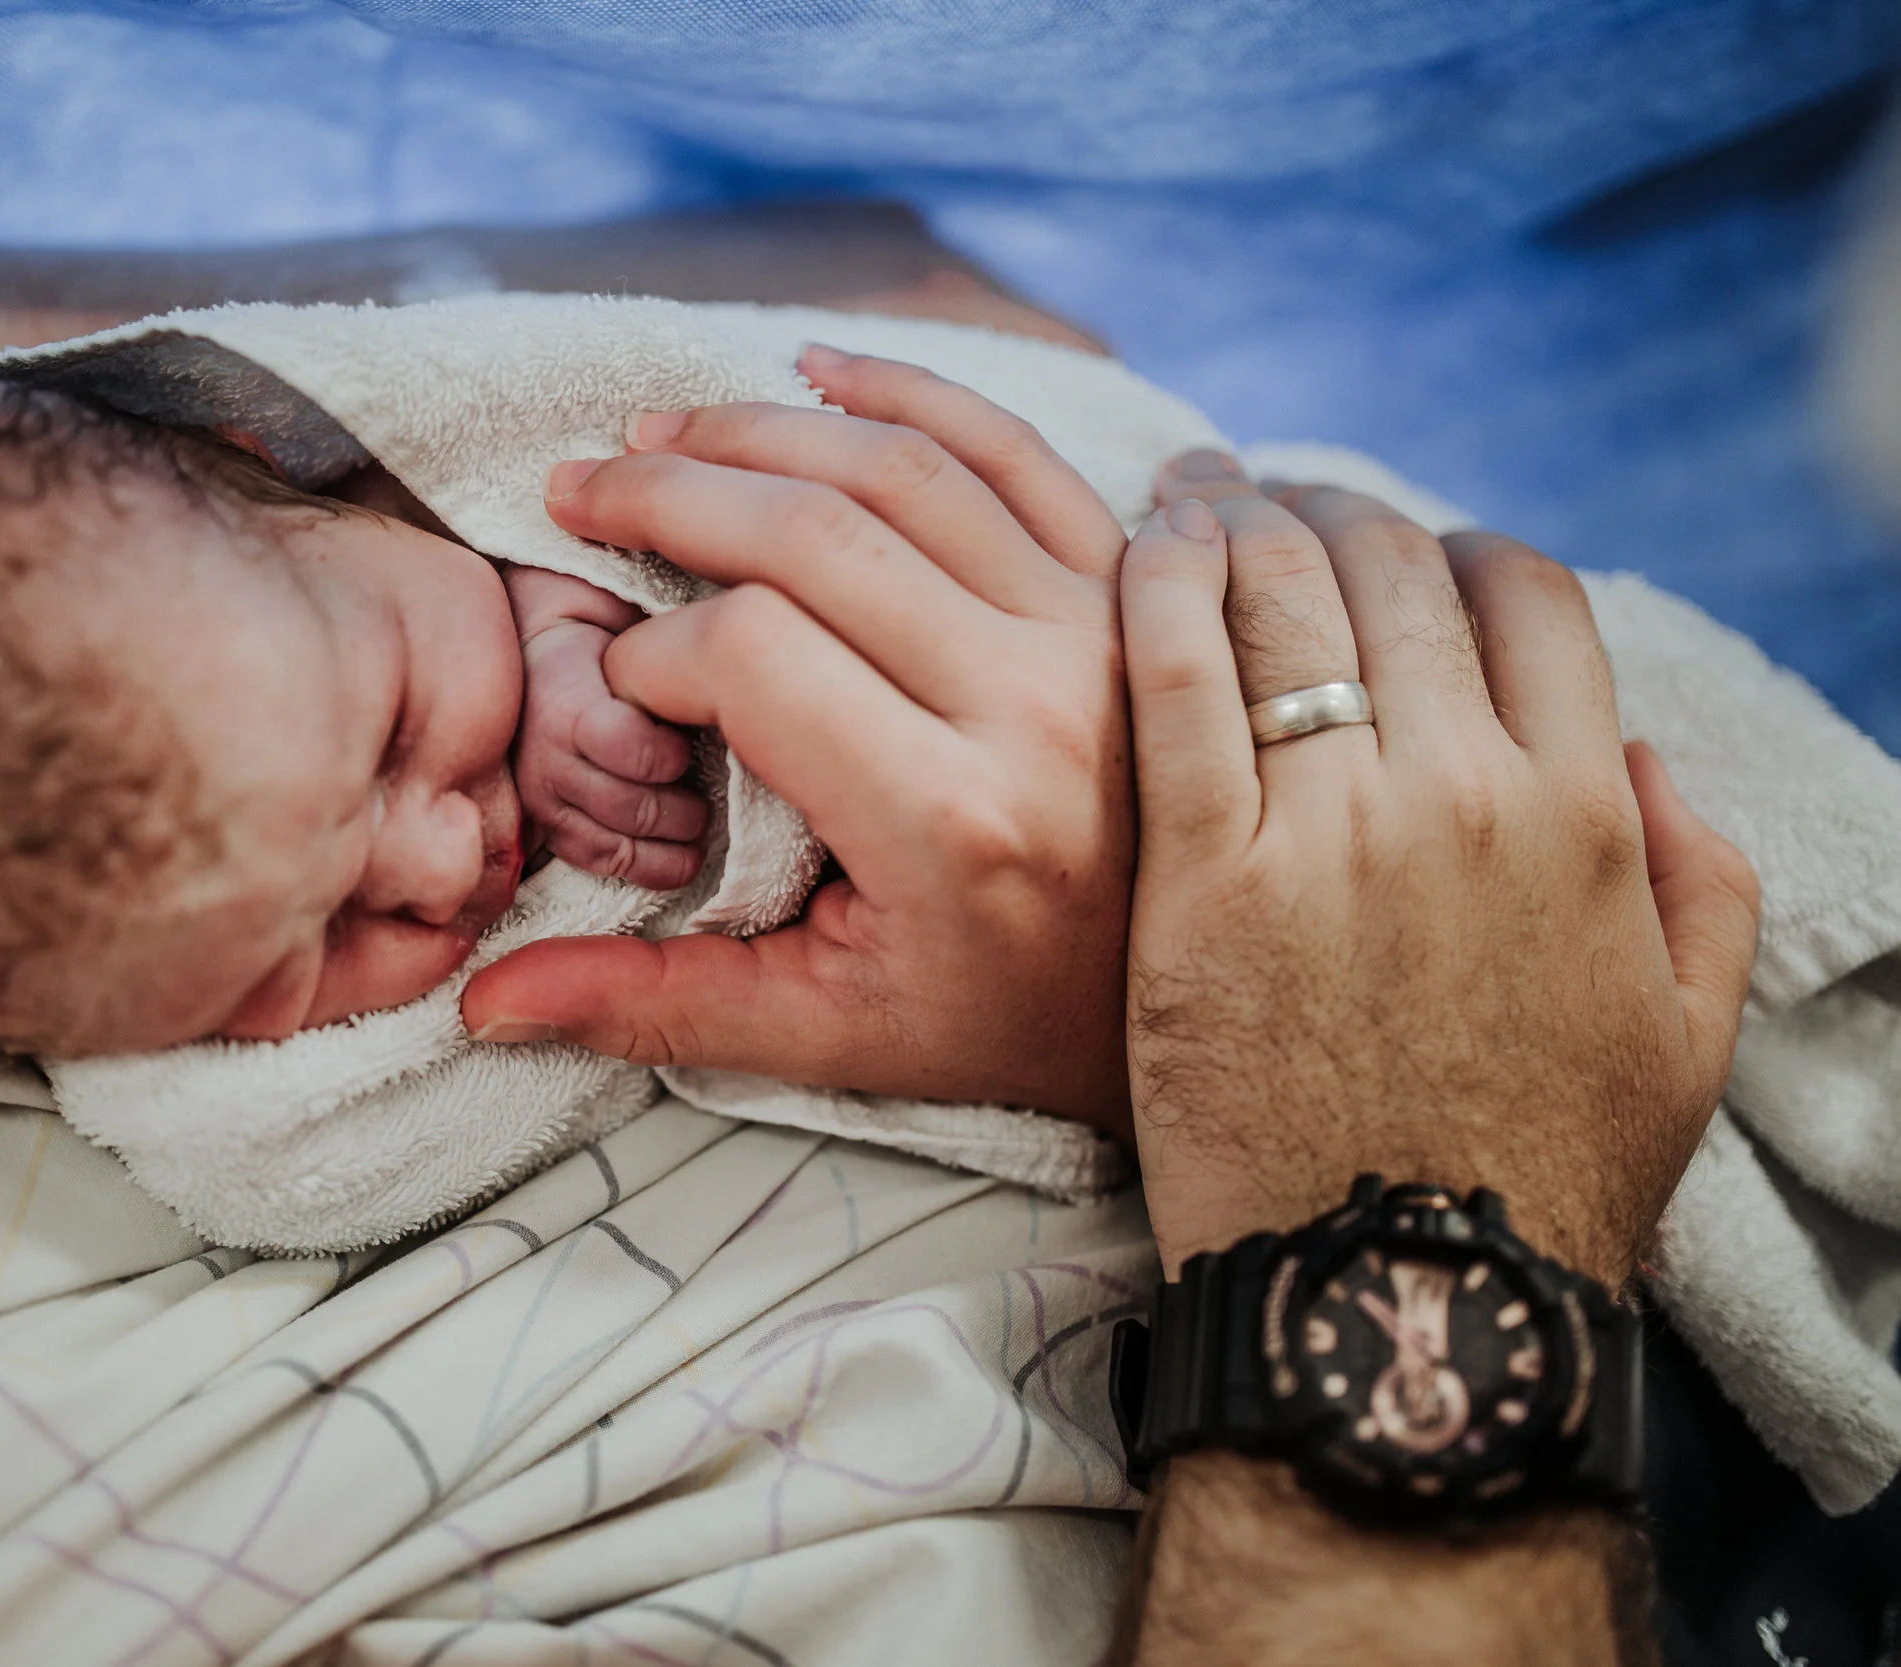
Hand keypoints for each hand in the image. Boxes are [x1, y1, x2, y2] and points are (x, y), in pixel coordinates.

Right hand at [463, 347, 1137, 1127]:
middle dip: (671, 494)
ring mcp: (1098, 629)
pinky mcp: (1137, 588)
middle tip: (578, 486)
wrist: (1207, 996)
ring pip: (907, 470)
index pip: (752, 658)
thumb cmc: (1004, 1019)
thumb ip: (658, 1007)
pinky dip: (917, 394)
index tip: (622, 679)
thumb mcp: (832, 1038)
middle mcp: (1035, 705)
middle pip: (815, 536)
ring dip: (767, 428)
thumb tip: (483, 1007)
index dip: (652, 652)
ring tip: (662, 432)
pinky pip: (1019, 450)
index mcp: (950, 819)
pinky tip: (825, 370)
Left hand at [1118, 455, 1760, 1286]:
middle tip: (1265, 494)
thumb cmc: (1538, 1177)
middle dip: (1323, 508)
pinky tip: (1142, 549)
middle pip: (1389, 568)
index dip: (1451, 540)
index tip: (1392, 541)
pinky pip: (1177, 680)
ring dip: (1235, 519)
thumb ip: (1694, 876)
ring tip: (1193, 496)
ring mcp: (1329, 830)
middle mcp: (1464, 793)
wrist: (1400, 1305)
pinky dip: (1160, 589)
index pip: (1523, 591)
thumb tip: (1641, 760)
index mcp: (1583, 812)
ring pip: (1281, 598)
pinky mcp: (1201, 880)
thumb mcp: (1683, 1030)